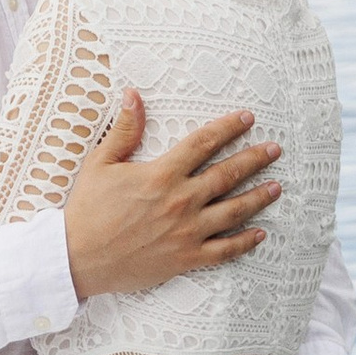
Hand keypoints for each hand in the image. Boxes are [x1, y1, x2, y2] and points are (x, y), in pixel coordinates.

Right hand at [64, 93, 281, 300]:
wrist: (78, 259)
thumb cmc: (87, 210)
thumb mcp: (101, 163)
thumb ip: (124, 130)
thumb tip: (133, 95)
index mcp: (162, 175)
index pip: (203, 143)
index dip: (228, 128)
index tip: (247, 118)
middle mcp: (181, 201)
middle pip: (228, 174)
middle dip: (255, 158)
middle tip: (275, 149)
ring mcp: (187, 232)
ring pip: (234, 211)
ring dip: (259, 197)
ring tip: (277, 186)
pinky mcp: (186, 258)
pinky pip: (224, 250)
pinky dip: (245, 242)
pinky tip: (260, 233)